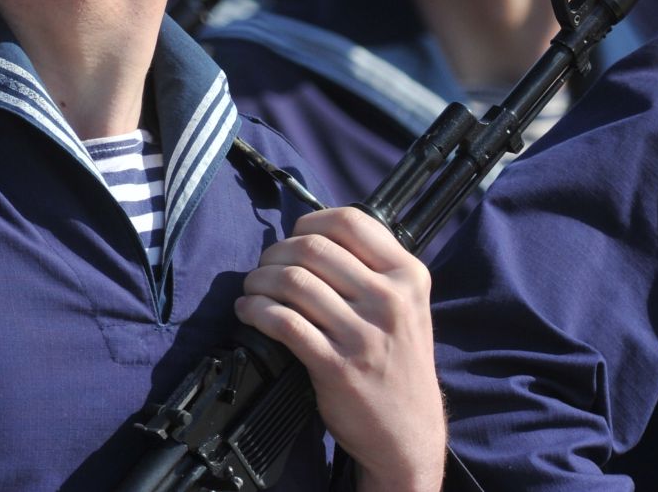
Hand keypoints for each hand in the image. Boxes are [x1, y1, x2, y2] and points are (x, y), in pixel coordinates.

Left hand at [236, 207, 445, 491]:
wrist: (409, 435)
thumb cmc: (399, 363)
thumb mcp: (408, 306)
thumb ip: (374, 267)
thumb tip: (312, 235)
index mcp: (409, 276)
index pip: (349, 222)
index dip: (309, 223)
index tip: (294, 236)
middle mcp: (390, 301)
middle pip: (312, 249)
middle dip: (275, 253)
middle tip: (265, 266)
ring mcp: (364, 335)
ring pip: (292, 281)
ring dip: (259, 281)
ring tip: (253, 290)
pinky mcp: (337, 366)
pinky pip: (283, 322)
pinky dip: (255, 311)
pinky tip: (249, 312)